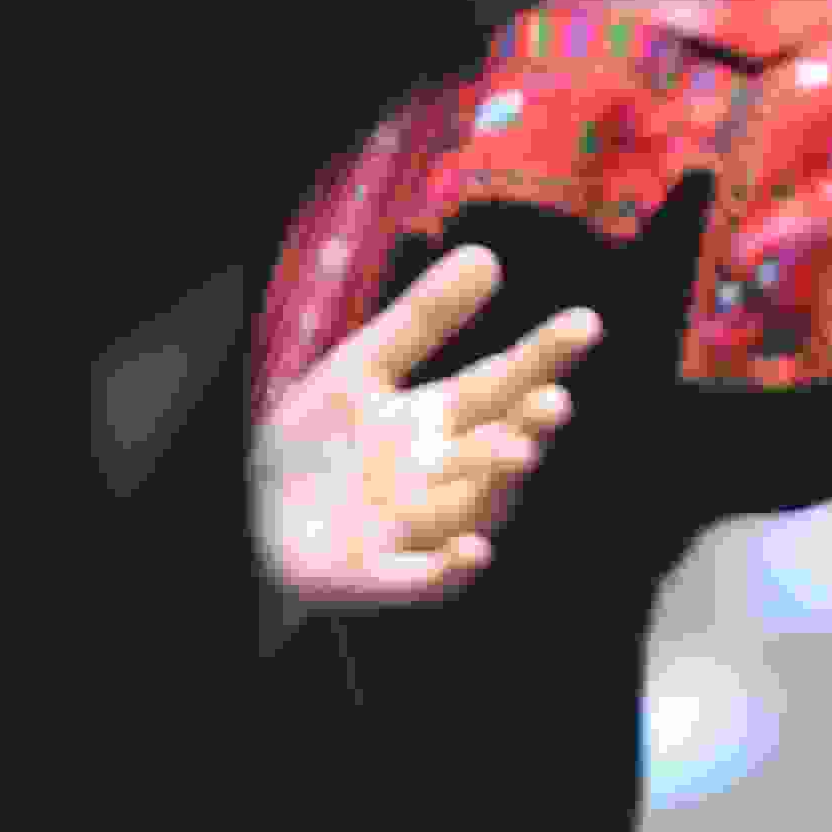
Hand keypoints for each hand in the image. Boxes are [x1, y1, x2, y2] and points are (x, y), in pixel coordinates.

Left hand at [253, 245, 598, 611]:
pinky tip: (473, 549)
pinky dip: (448, 568)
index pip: (502, 383)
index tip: (586, 322)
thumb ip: (425, 319)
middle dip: (528, 427)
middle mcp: (441, 474)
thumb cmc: (312, 443)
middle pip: (496, 446)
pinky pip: (422, 578)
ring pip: (469, 506)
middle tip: (553, 400)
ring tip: (515, 448)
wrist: (245, 513)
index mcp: (442, 421)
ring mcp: (414, 529)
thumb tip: (487, 254)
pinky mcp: (377, 576)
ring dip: (493, 481)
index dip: (543, 357)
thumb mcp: (363, 368)